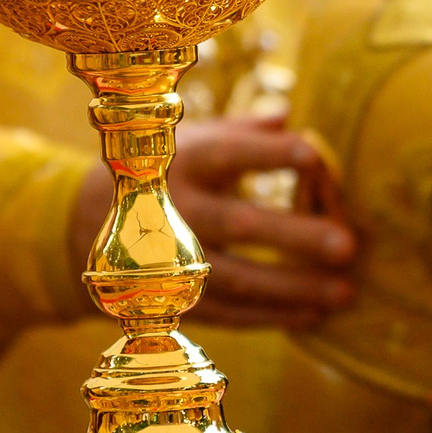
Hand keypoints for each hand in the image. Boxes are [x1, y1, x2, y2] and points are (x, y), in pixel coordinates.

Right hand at [67, 116, 352, 329]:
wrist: (84, 226)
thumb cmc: (162, 171)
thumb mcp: (190, 140)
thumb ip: (241, 131)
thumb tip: (287, 116)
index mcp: (181, 162)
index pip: (227, 154)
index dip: (267, 154)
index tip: (312, 153)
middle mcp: (174, 210)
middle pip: (237, 225)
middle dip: (293, 237)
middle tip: (347, 245)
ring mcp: (172, 261)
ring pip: (236, 280)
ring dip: (293, 289)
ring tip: (345, 292)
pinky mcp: (173, 300)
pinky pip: (227, 312)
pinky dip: (272, 316)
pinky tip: (314, 314)